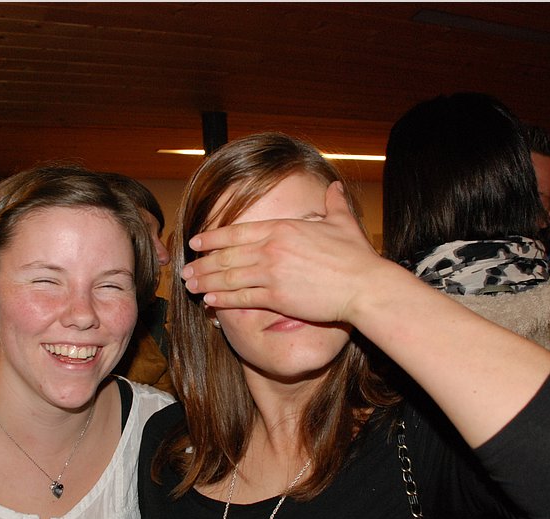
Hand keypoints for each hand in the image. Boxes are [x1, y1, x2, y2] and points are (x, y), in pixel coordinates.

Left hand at [180, 182, 387, 324]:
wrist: (364, 285)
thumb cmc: (357, 257)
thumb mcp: (344, 222)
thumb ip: (334, 203)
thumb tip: (335, 187)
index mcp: (283, 228)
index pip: (238, 231)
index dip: (214, 237)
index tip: (197, 240)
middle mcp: (271, 248)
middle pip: (227, 255)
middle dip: (203, 262)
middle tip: (185, 269)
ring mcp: (272, 273)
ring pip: (229, 276)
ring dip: (206, 281)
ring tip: (190, 285)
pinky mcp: (277, 297)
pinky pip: (242, 298)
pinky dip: (223, 299)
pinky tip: (210, 300)